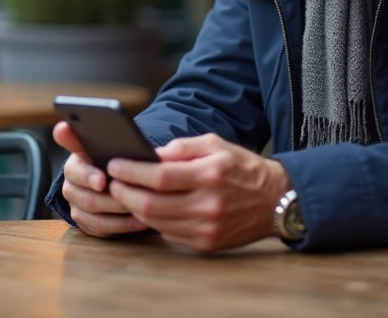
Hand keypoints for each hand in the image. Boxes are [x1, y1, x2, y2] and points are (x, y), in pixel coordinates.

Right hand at [53, 122, 146, 237]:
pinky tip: (140, 221)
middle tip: (132, 197)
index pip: (76, 171)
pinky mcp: (88, 226)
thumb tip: (62, 127)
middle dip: (112, 199)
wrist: (107, 177)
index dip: (88, 177)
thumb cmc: (108, 158)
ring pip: (96, 217)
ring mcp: (77, 209)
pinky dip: (123, 226)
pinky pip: (103, 230)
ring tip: (141, 208)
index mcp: (74, 166)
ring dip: (120, 213)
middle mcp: (71, 189)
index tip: (102, 180)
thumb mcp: (100, 144)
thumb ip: (83, 136)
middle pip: (88, 198)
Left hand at [106, 134, 290, 252]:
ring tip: (125, 194)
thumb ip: (181, 147)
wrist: (276, 199)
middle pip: (151, 204)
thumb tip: (148, 154)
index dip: (131, 171)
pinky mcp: (207, 244)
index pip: (159, 176)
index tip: (114, 165)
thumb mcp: (215, 144)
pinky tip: (148, 208)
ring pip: (156, 222)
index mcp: (210, 175)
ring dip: (134, 208)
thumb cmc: (241, 167)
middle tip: (112, 183)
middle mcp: (208, 205)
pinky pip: (168, 234)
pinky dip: (153, 221)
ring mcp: (207, 228)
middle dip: (124, 193)